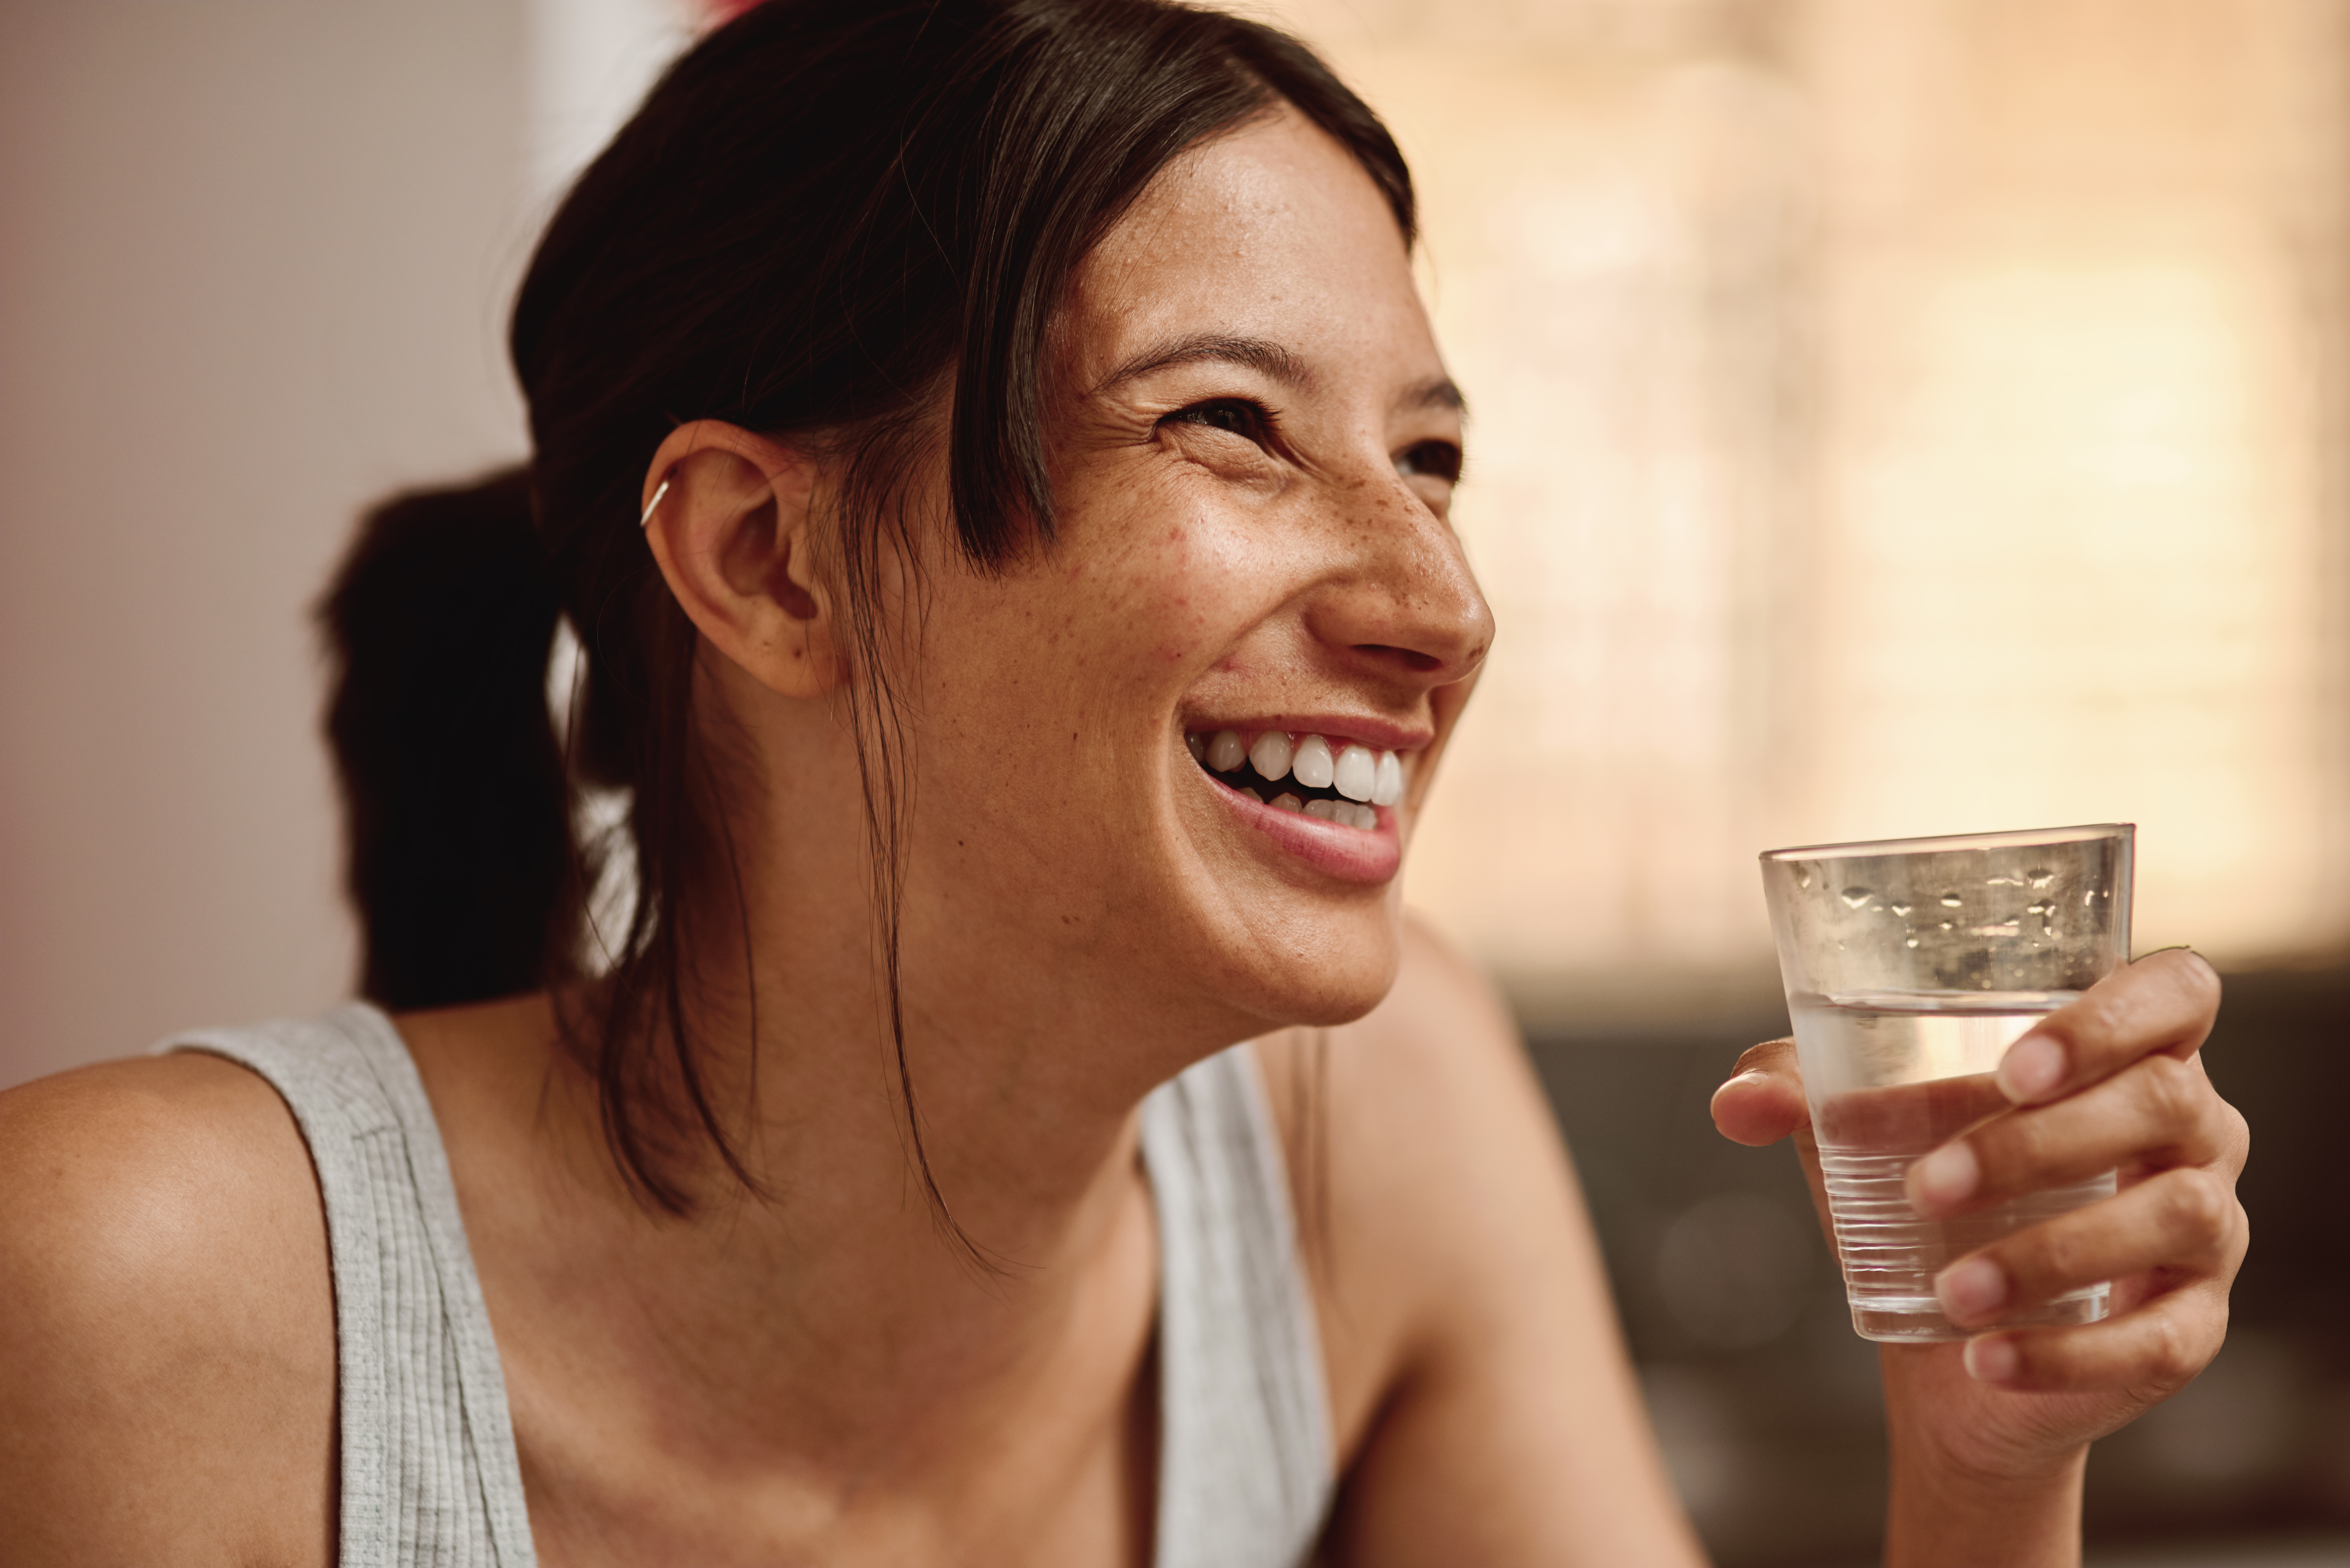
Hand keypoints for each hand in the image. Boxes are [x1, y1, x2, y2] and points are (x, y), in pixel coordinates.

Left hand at [1711, 949, 2248, 1479]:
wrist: (1948, 1338)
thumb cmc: (1921, 1186)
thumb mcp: (1857, 1127)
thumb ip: (1794, 1091)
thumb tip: (1738, 1104)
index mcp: (2131, 1052)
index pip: (2177, 993)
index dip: (2114, 1015)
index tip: (2016, 1065)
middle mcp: (2194, 1129)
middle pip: (2161, 1103)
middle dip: (2039, 1143)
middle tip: (1927, 1185)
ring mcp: (2208, 1230)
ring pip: (2171, 1218)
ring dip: (2051, 1253)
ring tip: (1951, 1287)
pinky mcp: (2191, 1329)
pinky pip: (2157, 1339)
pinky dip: (2068, 1355)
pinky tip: (1986, 1357)